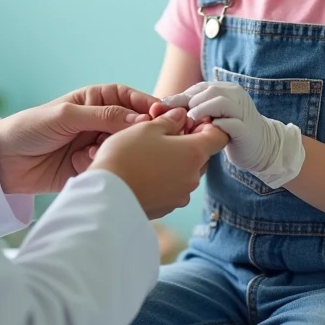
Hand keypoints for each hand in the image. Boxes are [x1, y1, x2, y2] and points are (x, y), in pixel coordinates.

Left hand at [0, 84, 158, 194]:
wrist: (4, 161)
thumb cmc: (32, 127)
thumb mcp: (67, 115)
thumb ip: (105, 116)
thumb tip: (141, 120)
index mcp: (98, 100)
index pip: (134, 100)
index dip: (150, 107)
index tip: (162, 118)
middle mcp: (103, 121)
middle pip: (135, 127)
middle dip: (134, 135)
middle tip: (127, 142)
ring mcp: (98, 145)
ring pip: (125, 149)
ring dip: (112, 152)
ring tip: (88, 154)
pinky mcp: (92, 167)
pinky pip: (110, 167)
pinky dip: (100, 166)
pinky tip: (79, 165)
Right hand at [91, 108, 230, 217]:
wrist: (105, 196)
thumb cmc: (126, 156)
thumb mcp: (147, 128)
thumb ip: (170, 121)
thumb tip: (181, 117)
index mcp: (194, 154)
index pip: (219, 137)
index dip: (208, 125)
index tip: (192, 119)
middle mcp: (193, 178)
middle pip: (202, 155)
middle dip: (189, 142)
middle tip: (166, 132)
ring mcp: (180, 196)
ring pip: (186, 172)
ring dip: (175, 161)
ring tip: (150, 152)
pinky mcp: (166, 208)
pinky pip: (172, 187)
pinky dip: (165, 178)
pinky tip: (144, 171)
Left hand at [160, 81, 305, 188]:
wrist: (261, 148)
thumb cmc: (230, 132)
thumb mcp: (211, 117)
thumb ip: (194, 110)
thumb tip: (163, 107)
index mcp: (225, 90)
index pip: (198, 88)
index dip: (180, 96)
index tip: (162, 107)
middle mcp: (235, 95)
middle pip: (207, 91)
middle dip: (187, 102)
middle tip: (172, 115)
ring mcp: (242, 110)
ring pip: (220, 102)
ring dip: (201, 110)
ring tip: (189, 121)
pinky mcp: (246, 128)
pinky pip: (231, 123)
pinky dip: (217, 126)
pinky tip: (206, 132)